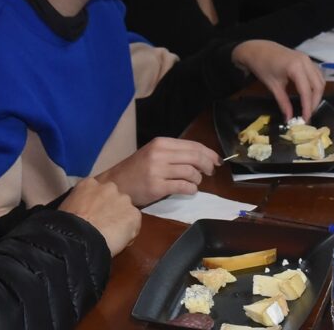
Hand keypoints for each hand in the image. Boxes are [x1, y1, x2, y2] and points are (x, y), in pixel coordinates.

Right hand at [58, 177, 140, 256]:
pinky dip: (129, 232)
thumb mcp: (67, 207)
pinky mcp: (134, 214)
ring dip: (120, 219)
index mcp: (89, 183)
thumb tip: (82, 212)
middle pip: (114, 198)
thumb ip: (79, 204)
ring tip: (111, 235)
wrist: (79, 238)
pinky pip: (134, 224)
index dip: (96, 204)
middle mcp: (109, 186)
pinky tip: (118, 241)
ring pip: (125, 210)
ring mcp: (123, 199)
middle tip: (102, 225)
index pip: (97, 192)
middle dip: (110, 209)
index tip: (92, 215)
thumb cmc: (66, 225)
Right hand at [96, 137, 219, 206]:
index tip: (217, 160)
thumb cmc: (137, 169)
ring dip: (198, 179)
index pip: (192, 145)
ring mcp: (158, 171)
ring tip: (195, 182)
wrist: (116, 184)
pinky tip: (190, 190)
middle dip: (208, 165)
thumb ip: (175, 153)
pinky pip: (183, 187)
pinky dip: (191, 189)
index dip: (209, 153)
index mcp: (160, 143)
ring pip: (191, 172)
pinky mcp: (157, 187)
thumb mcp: (154, 153)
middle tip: (211, 172)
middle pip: (195, 157)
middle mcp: (159, 154)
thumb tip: (203, 157)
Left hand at [230, 40, 324, 120]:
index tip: (306, 119)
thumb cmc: (262, 66)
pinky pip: (317, 74)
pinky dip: (316, 85)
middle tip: (308, 114)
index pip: (306, 91)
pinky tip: (310, 94)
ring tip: (309, 106)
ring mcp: (307, 59)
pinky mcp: (307, 59)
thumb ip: (283, 103)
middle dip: (315, 102)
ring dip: (317, 94)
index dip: (308, 107)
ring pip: (320, 80)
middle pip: (318, 86)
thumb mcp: (273, 86)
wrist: (257, 49)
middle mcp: (305, 62)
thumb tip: (289, 118)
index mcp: (295, 67)